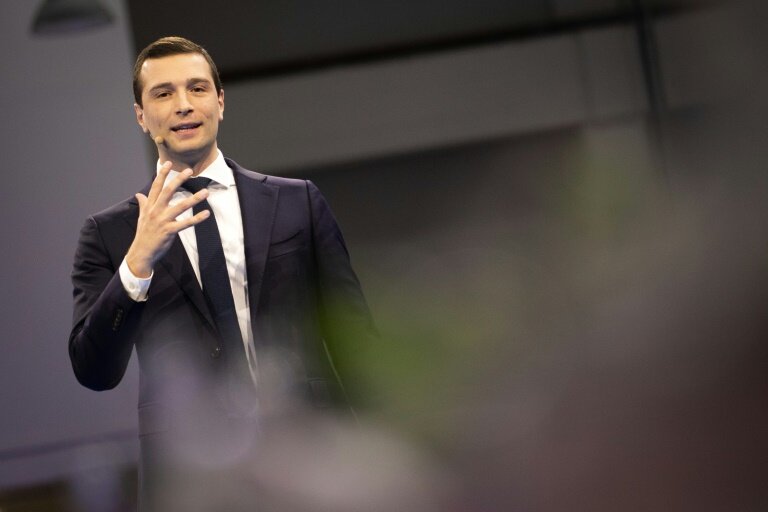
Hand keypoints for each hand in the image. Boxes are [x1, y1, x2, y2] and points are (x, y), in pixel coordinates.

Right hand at [125, 162, 209, 277]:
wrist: (141, 252)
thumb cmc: (143, 234)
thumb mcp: (142, 217)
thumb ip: (143, 204)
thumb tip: (139, 194)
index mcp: (150, 206)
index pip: (156, 187)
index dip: (162, 174)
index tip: (168, 163)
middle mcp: (155, 211)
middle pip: (168, 191)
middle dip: (178, 180)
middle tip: (189, 171)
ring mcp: (162, 220)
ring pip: (180, 206)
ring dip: (194, 199)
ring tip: (205, 192)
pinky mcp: (169, 231)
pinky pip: (186, 223)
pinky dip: (197, 219)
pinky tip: (206, 214)